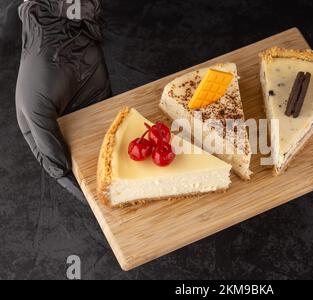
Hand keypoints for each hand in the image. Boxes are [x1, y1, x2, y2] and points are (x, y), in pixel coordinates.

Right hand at [15, 0, 110, 202]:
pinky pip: (111, 124)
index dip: (70, 182)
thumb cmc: (41, 74)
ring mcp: (84, 117)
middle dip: (93, 171)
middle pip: (78, 156)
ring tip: (124, 172)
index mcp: (41, 132)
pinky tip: (133, 147)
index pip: (56, 164)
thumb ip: (48, 142)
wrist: (65, 41)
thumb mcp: (36, 110)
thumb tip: (60, 172)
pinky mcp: (102, 106)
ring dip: (109, 156)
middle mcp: (63, 128)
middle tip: (110, 187)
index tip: (87, 197)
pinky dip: (120, 135)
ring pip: (97, 142)